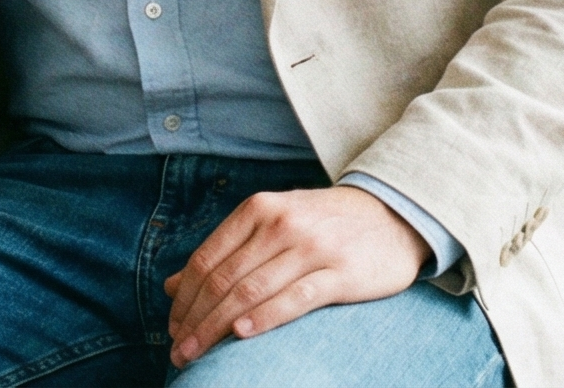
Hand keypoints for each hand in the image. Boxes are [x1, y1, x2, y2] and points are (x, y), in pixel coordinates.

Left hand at [161, 187, 428, 367]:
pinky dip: (264, 318)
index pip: (206, 259)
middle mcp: (281, 223)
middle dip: (195, 320)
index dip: (184, 298)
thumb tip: (170, 286)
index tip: (173, 328)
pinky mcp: (341, 272)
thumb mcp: (271, 225)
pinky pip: (295, 299)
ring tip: (199, 353)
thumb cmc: (322, 225)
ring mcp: (312, 247)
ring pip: (251, 291)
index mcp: (259, 209)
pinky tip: (242, 335)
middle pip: (223, 279)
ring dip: (218, 327)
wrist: (393, 215)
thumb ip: (224, 253)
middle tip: (179, 351)